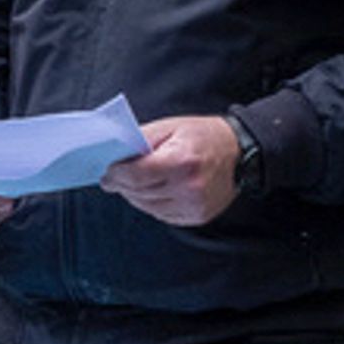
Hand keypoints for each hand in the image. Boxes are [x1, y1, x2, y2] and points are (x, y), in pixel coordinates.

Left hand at [100, 116, 238, 226]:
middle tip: (111, 176)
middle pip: (139, 193)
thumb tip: (114, 156)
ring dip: (134, 195)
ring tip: (131, 182)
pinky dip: (150, 203)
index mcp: (182, 161)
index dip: (115, 174)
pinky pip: (161, 214)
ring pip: (147, 207)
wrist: (238, 152)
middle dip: (121, 184)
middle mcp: (189, 188)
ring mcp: (194, 206)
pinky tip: (151, 190)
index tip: (105, 171)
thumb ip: (140, 140)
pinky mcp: (197, 217)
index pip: (136, 175)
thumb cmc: (200, 136)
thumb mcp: (169, 126)